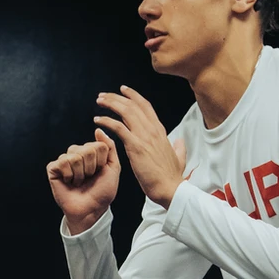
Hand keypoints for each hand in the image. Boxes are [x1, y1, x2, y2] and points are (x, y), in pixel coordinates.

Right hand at [46, 130, 120, 233]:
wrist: (91, 210)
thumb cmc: (102, 192)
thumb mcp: (113, 168)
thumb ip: (109, 147)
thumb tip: (98, 130)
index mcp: (91, 153)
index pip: (98, 145)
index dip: (101, 162)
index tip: (100, 173)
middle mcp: (77, 154)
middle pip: (86, 149)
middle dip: (91, 168)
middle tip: (89, 179)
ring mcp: (64, 160)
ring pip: (75, 156)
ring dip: (80, 173)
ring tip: (79, 182)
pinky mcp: (53, 168)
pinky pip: (62, 163)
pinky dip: (69, 175)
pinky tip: (69, 182)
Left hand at [93, 86, 186, 208]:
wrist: (170, 189)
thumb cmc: (172, 177)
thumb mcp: (179, 158)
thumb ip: (179, 148)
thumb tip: (180, 141)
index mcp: (160, 131)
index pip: (145, 106)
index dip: (133, 96)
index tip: (122, 90)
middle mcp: (152, 130)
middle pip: (132, 105)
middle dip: (116, 97)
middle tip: (103, 95)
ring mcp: (144, 137)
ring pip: (125, 111)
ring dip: (110, 103)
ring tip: (99, 101)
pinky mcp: (135, 146)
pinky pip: (118, 127)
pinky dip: (106, 121)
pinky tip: (98, 120)